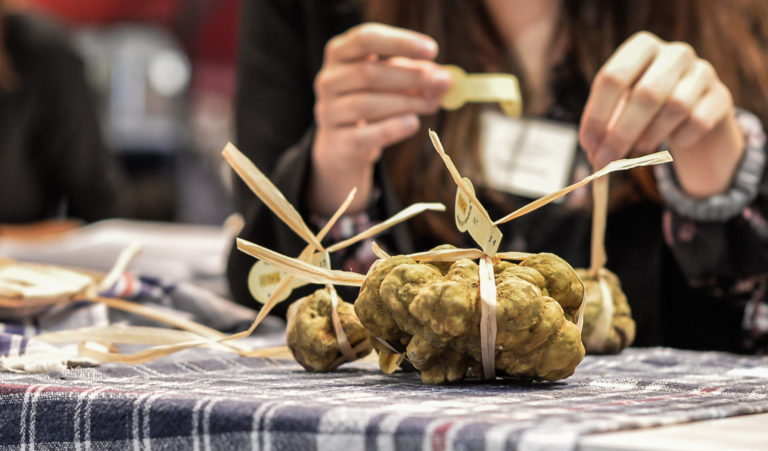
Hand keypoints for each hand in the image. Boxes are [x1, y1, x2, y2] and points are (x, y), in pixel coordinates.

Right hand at [310, 23, 451, 214]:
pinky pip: (366, 134)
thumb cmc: (370, 102)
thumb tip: (444, 78)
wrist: (341, 147)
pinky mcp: (337, 142)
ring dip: (408, 103)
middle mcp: (328, 80)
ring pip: (367, 104)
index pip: (366, 38)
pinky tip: (413, 123)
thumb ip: (415, 74)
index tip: (432, 50)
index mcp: (340, 54)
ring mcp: (328, 112)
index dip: (400, 42)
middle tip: (443, 82)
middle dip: (411, 77)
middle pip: (369, 73)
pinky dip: (393, 128)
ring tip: (434, 105)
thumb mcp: (390, 81)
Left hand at [579, 31, 743, 196]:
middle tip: (605, 160)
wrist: (693, 108)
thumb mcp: (620, 108)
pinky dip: (679, 139)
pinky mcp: (721, 96)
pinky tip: (671, 143)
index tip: (588, 144)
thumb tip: (594, 154)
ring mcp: (703, 71)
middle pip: (645, 94)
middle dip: (620, 133)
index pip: (613, 77)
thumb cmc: (644, 107)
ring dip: (650, 136)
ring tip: (639, 147)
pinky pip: (699, 122)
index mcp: (641, 47)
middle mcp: (674, 53)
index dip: (597, 114)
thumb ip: (605, 126)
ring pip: (675, 106)